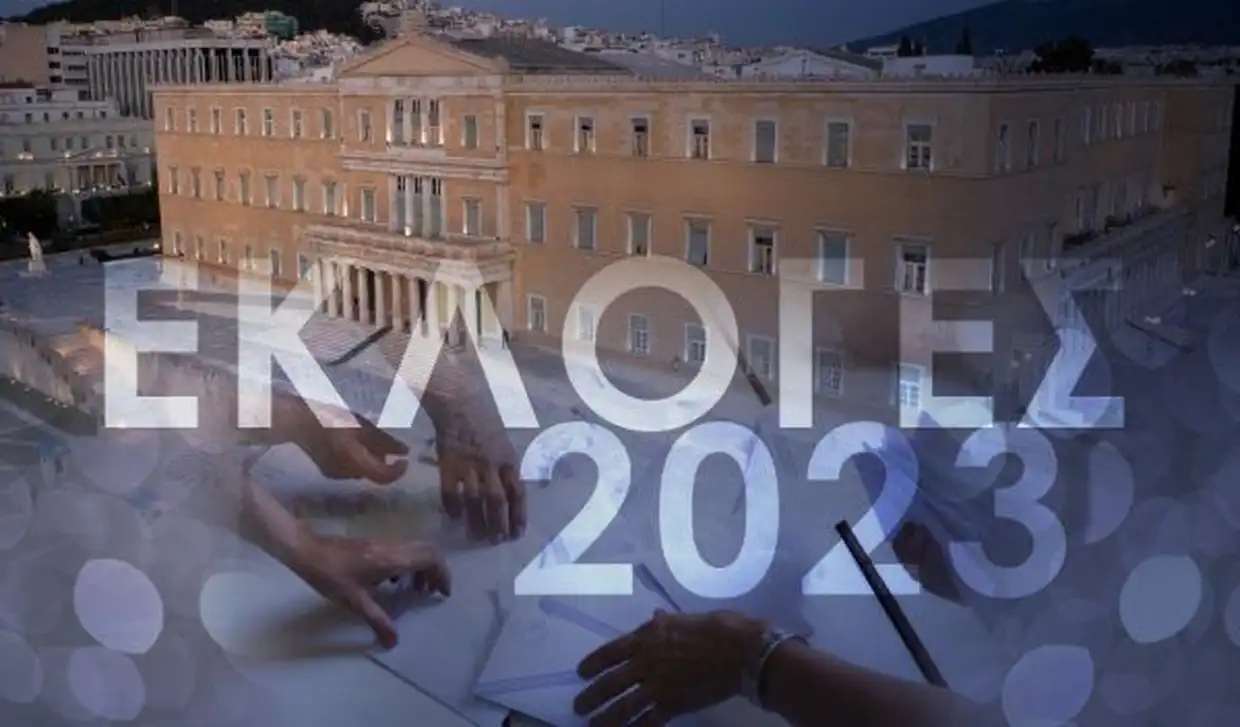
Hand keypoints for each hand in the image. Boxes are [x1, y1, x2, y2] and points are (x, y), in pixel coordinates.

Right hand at [276, 395, 409, 483]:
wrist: (298, 422)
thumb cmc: (332, 418)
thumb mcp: (363, 426)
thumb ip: (385, 440)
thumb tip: (405, 451)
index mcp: (355, 461)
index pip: (383, 477)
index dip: (397, 471)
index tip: (405, 460)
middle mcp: (346, 473)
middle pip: (373, 473)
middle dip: (383, 461)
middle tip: (387, 443)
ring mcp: (335, 474)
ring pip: (362, 471)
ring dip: (370, 459)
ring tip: (368, 439)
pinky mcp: (328, 471)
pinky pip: (350, 469)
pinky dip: (358, 459)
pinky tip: (354, 443)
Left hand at [294, 534, 450, 648]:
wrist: (307, 551)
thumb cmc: (332, 575)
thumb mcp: (354, 602)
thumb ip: (377, 621)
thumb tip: (393, 643)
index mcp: (392, 559)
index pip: (430, 558)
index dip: (442, 574)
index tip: (442, 594)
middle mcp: (393, 548)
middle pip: (427, 551)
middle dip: (436, 571)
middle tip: (434, 593)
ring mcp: (383, 544)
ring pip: (415, 550)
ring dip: (422, 568)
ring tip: (416, 591)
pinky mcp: (375, 545)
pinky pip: (403, 551)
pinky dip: (409, 565)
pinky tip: (394, 583)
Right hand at [428, 388, 524, 543]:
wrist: (460, 404)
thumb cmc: (484, 423)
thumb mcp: (503, 444)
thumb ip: (505, 468)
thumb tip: (510, 493)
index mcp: (509, 460)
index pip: (518, 493)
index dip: (519, 515)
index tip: (518, 533)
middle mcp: (492, 466)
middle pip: (498, 501)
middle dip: (499, 524)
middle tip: (497, 541)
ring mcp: (470, 466)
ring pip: (475, 501)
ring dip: (477, 521)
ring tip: (477, 536)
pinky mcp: (449, 465)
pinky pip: (451, 492)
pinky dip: (453, 507)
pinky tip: (454, 517)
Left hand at [574, 610, 765, 725]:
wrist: (739, 653)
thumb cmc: (716, 628)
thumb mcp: (683, 618)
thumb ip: (664, 622)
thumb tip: (655, 617)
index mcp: (647, 637)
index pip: (611, 652)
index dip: (593, 663)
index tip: (581, 672)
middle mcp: (646, 663)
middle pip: (611, 683)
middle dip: (592, 696)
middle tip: (579, 706)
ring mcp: (658, 686)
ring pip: (624, 707)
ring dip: (606, 718)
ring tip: (592, 725)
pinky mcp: (673, 705)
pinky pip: (648, 721)